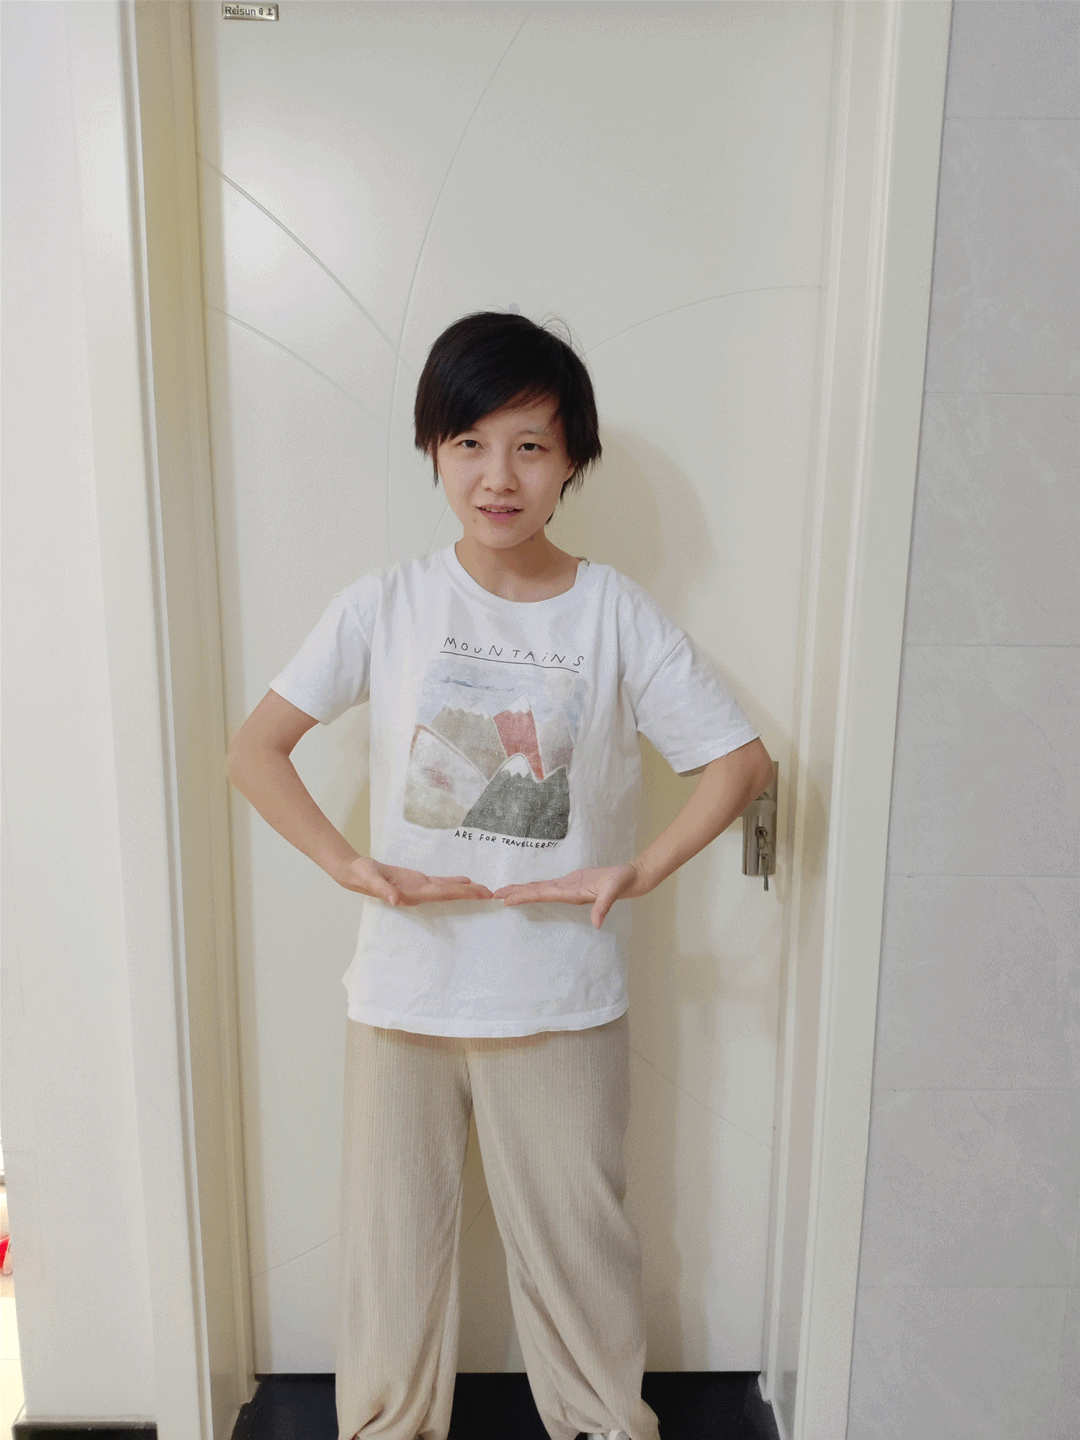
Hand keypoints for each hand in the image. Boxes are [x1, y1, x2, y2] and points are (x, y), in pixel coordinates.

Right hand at [337, 855, 492, 905]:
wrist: (355, 873)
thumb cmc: (362, 876)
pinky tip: (465, 881)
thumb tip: (396, 900)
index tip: (480, 895)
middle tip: (493, 894)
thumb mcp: (371, 880)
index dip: (463, 894)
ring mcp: (419, 888)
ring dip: (466, 890)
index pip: (443, 894)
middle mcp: (420, 893)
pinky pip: (439, 882)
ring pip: (448, 889)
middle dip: (471, 894)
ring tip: (485, 890)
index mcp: (412, 894)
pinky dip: (453, 882)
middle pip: (451, 894)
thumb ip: (383, 890)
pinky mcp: (417, 881)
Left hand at [492, 862, 647, 928]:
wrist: (630, 878)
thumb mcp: (613, 891)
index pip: (542, 895)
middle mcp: (565, 893)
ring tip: (503, 891)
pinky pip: (548, 884)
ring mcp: (567, 888)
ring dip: (522, 890)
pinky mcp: (571, 882)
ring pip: (540, 889)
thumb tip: (596, 924)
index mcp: (571, 894)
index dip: (524, 896)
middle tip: (493, 895)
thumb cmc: (622, 882)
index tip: (507, 900)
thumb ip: (604, 906)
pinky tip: (526, 887)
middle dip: (516, 894)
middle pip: (535, 893)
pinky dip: (535, 885)